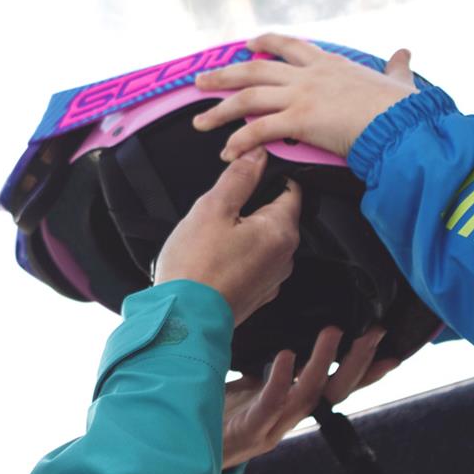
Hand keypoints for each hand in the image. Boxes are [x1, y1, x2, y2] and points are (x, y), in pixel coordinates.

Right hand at [153, 149, 299, 325]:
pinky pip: (255, 262)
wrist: (182, 320)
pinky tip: (214, 255)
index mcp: (280, 230)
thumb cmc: (195, 266)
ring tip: (213, 232)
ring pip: (264, 239)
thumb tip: (257, 153)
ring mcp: (273, 278)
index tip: (246, 171)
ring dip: (245, 230)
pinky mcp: (258, 294)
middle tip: (220, 204)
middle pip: (277, 214)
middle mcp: (285, 256)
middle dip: (252, 204)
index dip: (269, 175)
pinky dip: (240, 254)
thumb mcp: (212, 208)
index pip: (291, 189)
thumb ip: (239, 177)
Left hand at [192, 34, 418, 158]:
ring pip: (249, 97)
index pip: (290, 46)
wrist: (403, 124)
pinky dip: (239, 141)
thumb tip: (404, 53)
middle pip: (256, 69)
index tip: (248, 45)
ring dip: (220, 109)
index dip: (266, 43)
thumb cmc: (403, 108)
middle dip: (225, 75)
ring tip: (199, 121)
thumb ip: (396, 68)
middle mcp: (309, 75)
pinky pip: (259, 130)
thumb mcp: (398, 81)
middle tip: (201, 81)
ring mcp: (301, 95)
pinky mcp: (300, 120)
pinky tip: (225, 152)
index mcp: (329, 63)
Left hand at [222, 326, 398, 468]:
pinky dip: (280, 380)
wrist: (189, 445)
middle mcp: (290, 418)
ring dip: (322, 364)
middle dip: (357, 364)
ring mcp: (272, 426)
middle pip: (334, 392)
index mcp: (294, 406)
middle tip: (373, 334)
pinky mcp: (249, 429)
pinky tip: (285, 357)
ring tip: (333, 333)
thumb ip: (272, 369)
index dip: (365, 372)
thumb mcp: (252, 386)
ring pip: (307, 395)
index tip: (391, 351)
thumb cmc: (222, 413)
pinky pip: (269, 404)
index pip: (339, 387)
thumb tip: (288, 337)